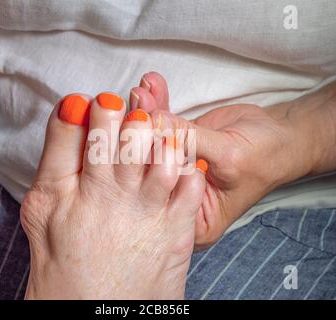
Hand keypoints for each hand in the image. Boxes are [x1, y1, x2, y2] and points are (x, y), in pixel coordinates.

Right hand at [21, 92, 205, 298]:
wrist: (97, 311)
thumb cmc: (65, 263)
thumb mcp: (41, 211)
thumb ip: (55, 158)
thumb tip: (70, 109)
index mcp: (70, 190)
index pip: (83, 132)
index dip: (96, 108)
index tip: (101, 102)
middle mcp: (109, 196)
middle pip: (126, 135)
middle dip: (130, 115)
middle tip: (130, 114)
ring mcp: (147, 211)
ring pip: (163, 153)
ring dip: (162, 134)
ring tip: (157, 133)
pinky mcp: (177, 228)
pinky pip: (191, 182)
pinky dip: (189, 164)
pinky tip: (180, 161)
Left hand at [131, 72, 334, 250]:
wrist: (280, 135)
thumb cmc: (265, 156)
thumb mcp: (229, 155)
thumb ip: (189, 140)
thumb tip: (152, 121)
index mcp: (194, 219)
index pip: (159, 195)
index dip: (144, 165)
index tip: (133, 136)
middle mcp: (178, 196)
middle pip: (149, 165)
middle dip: (140, 132)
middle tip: (135, 105)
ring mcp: (175, 168)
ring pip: (151, 140)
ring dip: (146, 112)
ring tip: (141, 91)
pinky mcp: (176, 143)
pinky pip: (162, 123)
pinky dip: (157, 103)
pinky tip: (150, 85)